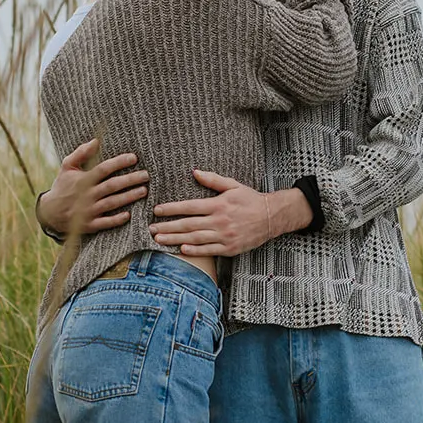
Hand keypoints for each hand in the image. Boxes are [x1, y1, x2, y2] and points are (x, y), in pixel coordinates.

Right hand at [37, 138, 148, 236]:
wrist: (50, 212)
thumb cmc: (63, 186)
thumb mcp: (67, 167)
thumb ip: (81, 153)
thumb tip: (96, 141)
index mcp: (83, 180)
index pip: (103, 169)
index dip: (119, 162)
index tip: (134, 158)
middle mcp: (86, 195)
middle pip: (112, 186)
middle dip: (130, 180)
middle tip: (146, 175)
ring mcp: (88, 211)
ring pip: (112, 203)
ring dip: (129, 197)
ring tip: (144, 191)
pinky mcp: (89, 224)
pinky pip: (105, 223)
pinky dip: (117, 220)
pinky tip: (129, 215)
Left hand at [150, 170, 279, 256]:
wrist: (272, 217)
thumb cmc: (250, 200)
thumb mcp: (233, 185)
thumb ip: (213, 180)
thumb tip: (194, 172)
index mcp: (218, 205)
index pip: (189, 207)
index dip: (171, 209)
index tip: (157, 211)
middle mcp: (219, 221)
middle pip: (188, 225)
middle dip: (167, 227)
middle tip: (151, 229)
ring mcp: (224, 236)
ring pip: (195, 239)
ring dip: (175, 240)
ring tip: (159, 240)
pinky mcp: (229, 248)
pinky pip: (208, 250)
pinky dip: (194, 251)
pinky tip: (181, 250)